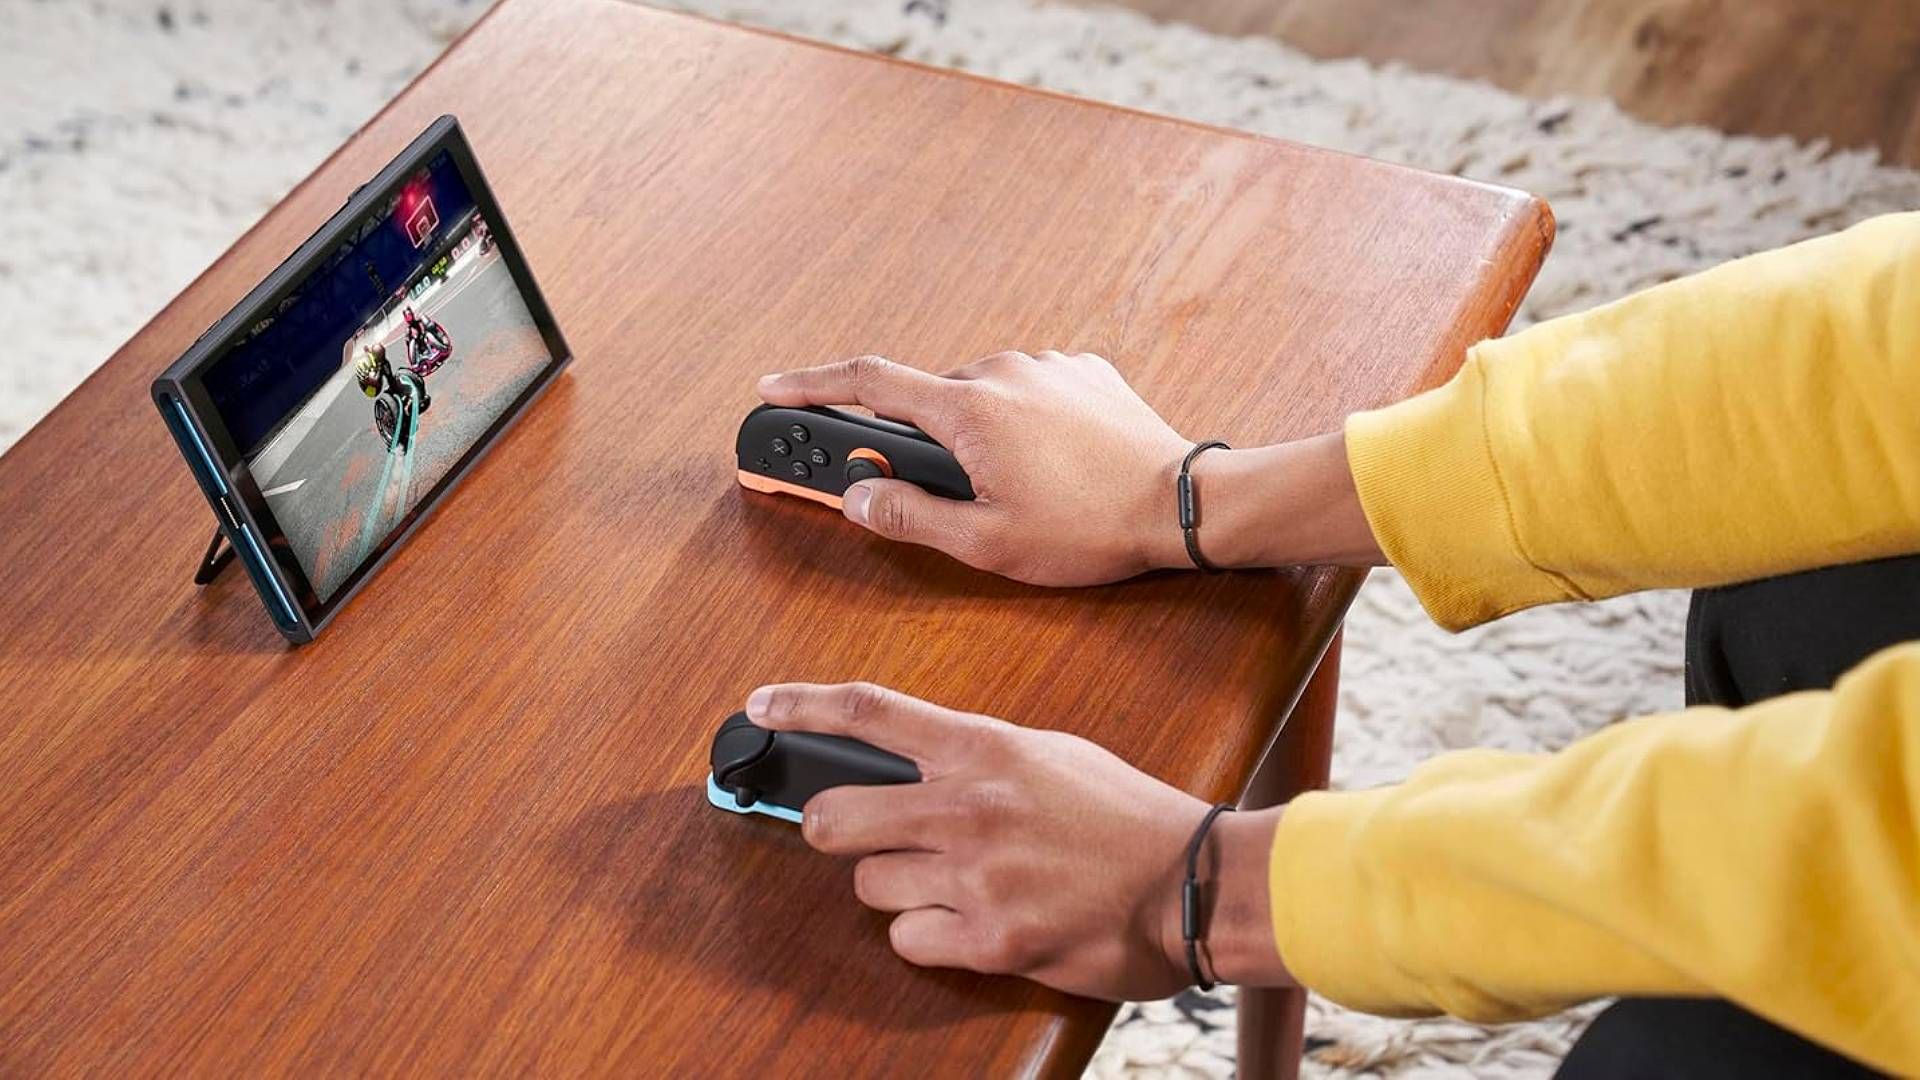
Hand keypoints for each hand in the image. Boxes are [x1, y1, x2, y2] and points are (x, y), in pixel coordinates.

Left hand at [744, 681, 1290, 999]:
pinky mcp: (988, 941)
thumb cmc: (1128, 817)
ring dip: (895, 887)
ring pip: (870, 886)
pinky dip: (927, 937)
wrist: (1194, 884)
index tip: (762, 707)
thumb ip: (979, 756)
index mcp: (985, 750)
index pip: (871, 713)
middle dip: (834, 829)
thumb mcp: (1051, 756)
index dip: (803, 706)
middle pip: (836, 817)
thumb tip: (919, 763)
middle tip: (860, 836)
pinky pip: (909, 940)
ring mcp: (974, 878)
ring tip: (949, 884)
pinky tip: (970, 924)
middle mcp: (968, 808)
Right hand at [757, 353, 1384, 580]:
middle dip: (926, 446)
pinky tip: (1055, 469)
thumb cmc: (1088, 530)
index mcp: (967, 409)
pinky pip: (1029, 393)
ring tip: (1024, 494)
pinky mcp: (1082, 370)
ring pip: (983, 398)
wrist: (1183, 505)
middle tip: (948, 495)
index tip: (774, 389)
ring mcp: (1045, 364)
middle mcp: (1001, 369)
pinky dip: (1024, 426)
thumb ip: (909, 517)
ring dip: (981, 438)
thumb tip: (857, 498)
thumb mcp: (985, 543)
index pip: (866, 383)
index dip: (810, 385)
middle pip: (931, 400)